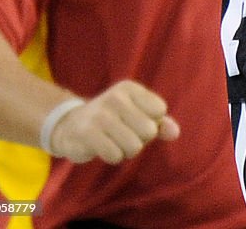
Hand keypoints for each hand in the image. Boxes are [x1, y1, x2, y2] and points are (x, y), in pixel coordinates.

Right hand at [47, 80, 179, 163]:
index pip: (159, 110)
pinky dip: (113, 157)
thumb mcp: (138, 115)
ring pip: (134, 146)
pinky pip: (116, 155)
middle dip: (141, 139)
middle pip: (149, 130)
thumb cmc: (113, 120)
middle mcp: (115, 97)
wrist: (70, 126)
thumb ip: (161, 123)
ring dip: (127, 151)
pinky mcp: (87, 134)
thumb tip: (175, 133)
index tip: (135, 120)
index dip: (152, 122)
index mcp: (130, 88)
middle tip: (124, 134)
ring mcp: (100, 115)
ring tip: (114, 141)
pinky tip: (103, 148)